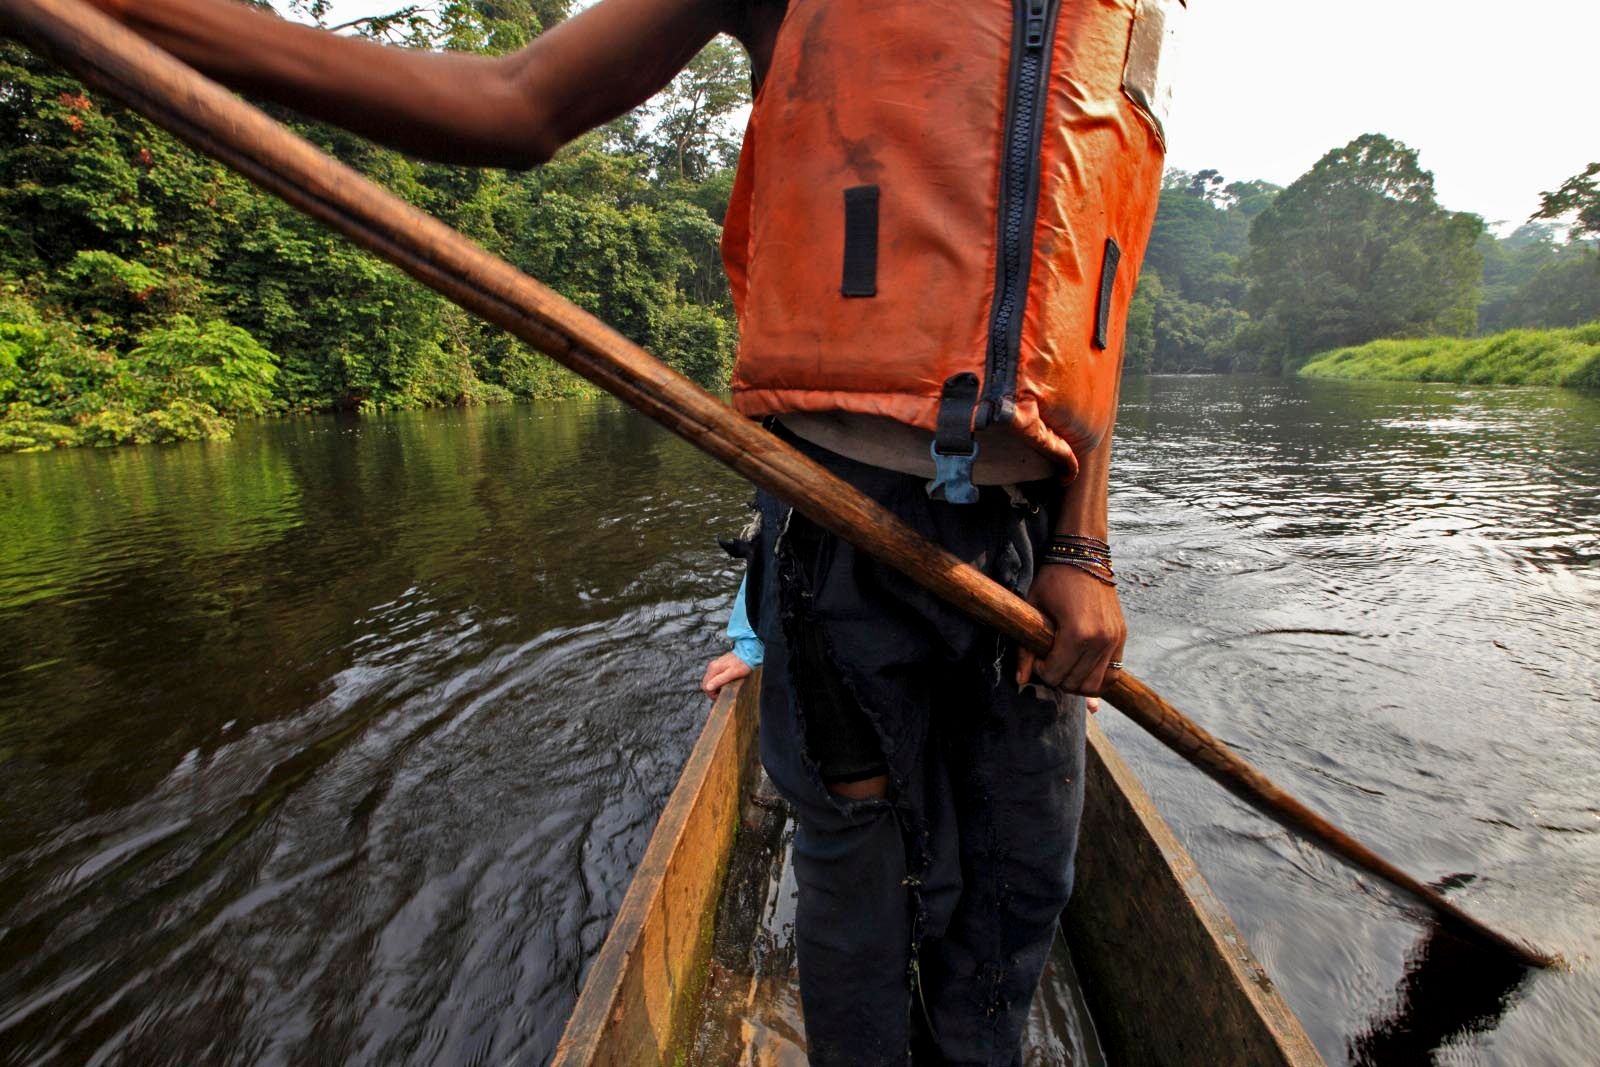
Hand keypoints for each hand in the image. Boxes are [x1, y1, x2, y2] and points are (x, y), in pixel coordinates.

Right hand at [701, 651, 752, 698]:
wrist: (747, 653)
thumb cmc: (742, 664)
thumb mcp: (732, 674)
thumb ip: (719, 680)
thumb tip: (708, 687)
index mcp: (714, 669)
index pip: (705, 685)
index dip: (711, 694)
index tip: (719, 696)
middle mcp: (712, 666)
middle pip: (706, 683)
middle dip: (712, 690)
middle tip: (721, 694)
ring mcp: (715, 665)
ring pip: (710, 680)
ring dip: (715, 686)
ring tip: (725, 688)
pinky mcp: (719, 665)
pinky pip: (714, 676)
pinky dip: (718, 681)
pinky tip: (725, 682)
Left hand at [1016, 565, 1125, 695]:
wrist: (1085, 555)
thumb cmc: (1054, 580)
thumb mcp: (1034, 610)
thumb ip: (1026, 649)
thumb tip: (1021, 681)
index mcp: (1078, 633)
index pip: (1056, 675)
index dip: (1041, 671)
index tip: (1037, 656)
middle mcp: (1100, 640)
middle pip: (1075, 683)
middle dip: (1057, 678)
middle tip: (1049, 661)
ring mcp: (1114, 640)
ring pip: (1096, 685)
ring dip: (1077, 681)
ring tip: (1065, 665)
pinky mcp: (1122, 637)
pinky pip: (1113, 674)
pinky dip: (1097, 677)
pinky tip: (1082, 666)